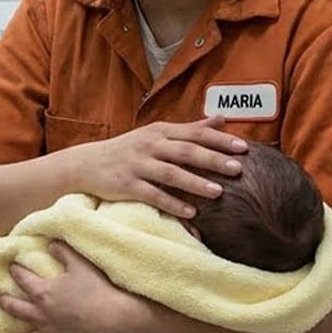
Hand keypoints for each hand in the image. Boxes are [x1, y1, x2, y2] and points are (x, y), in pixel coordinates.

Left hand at [0, 241, 145, 332]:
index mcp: (43, 292)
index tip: (11, 266)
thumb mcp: (80, 264)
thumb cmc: (97, 289)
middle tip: (0, 300)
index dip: (17, 271)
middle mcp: (42, 316)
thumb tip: (51, 243)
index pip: (24, 279)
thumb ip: (64, 252)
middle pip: (18, 310)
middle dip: (7, 304)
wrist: (114, 321)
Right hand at [71, 115, 247, 219]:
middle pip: (186, 152)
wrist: (87, 163)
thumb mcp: (157, 134)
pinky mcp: (126, 185)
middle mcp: (149, 145)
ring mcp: (137, 165)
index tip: (244, 147)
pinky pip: (152, 195)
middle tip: (238, 169)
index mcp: (160, 131)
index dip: (220, 141)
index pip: (195, 134)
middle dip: (213, 160)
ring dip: (195, 183)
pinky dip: (172, 204)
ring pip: (170, 173)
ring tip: (219, 192)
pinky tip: (191, 213)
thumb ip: (190, 129)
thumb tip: (221, 119)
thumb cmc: (129, 150)